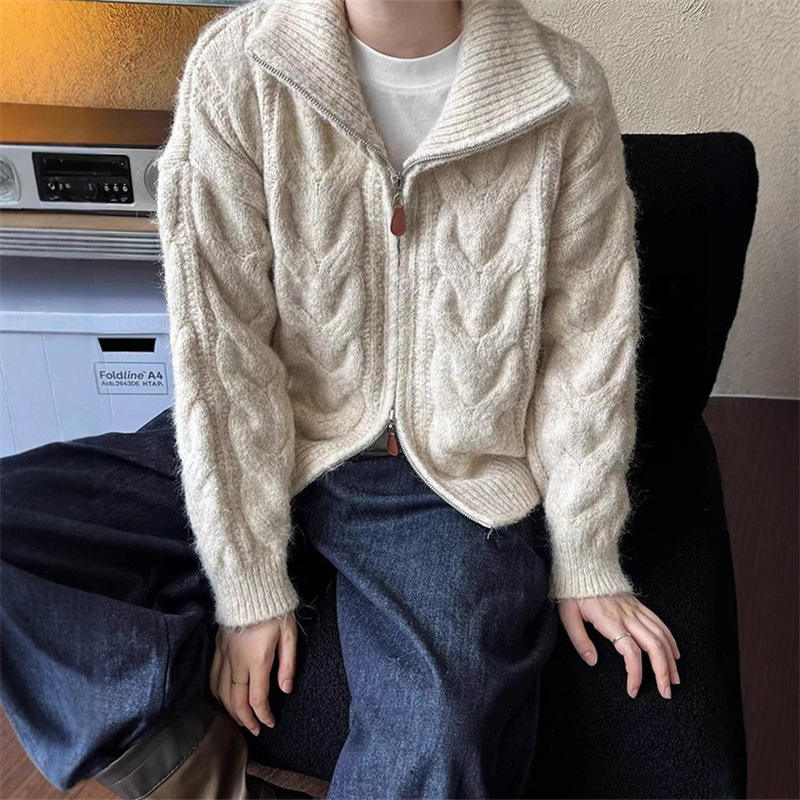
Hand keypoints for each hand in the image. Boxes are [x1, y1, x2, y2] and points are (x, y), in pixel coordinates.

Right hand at [209, 612, 296, 735]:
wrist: (251, 585)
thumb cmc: (275, 608)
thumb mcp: (290, 634)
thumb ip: (288, 664)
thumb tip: (285, 689)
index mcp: (257, 660)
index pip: (257, 698)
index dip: (263, 716)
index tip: (269, 723)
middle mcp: (237, 661)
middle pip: (235, 700)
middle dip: (244, 719)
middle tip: (254, 729)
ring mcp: (224, 653)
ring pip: (220, 691)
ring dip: (229, 709)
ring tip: (240, 718)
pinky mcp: (217, 646)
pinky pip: (212, 676)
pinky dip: (216, 693)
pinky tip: (223, 697)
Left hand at [557, 593, 679, 698]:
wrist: (583, 567)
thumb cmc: (573, 593)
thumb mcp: (568, 616)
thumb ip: (580, 640)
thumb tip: (593, 661)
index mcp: (610, 620)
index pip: (631, 651)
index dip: (636, 673)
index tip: (633, 690)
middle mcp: (627, 615)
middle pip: (654, 646)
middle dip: (663, 672)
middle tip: (665, 693)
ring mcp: (635, 609)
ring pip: (661, 636)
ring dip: (670, 660)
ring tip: (674, 679)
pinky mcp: (638, 605)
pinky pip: (659, 623)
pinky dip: (670, 640)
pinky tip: (675, 654)